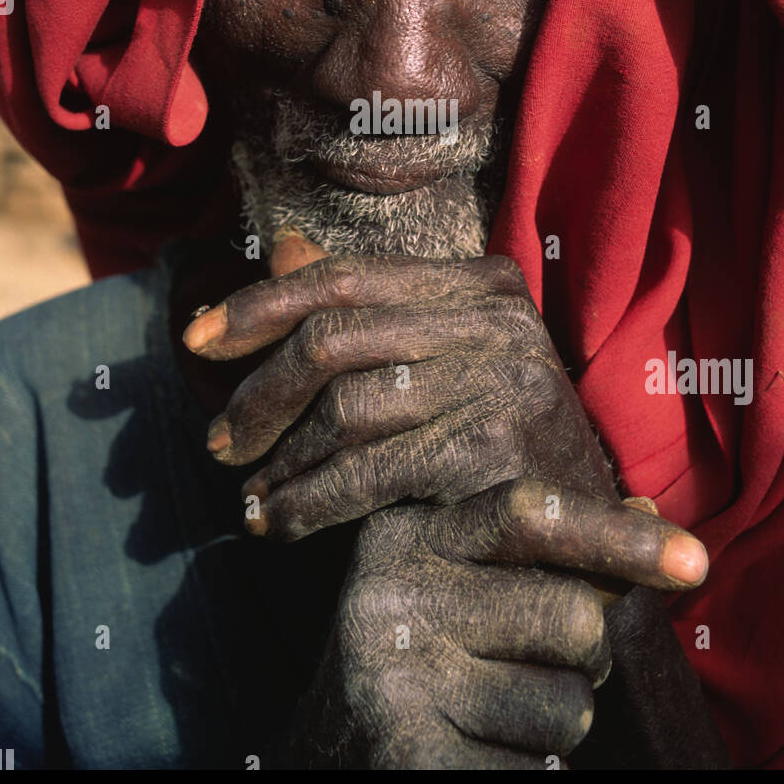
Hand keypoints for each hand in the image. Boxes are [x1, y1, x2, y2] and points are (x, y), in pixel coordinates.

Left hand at [183, 251, 705, 592]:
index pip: (346, 278)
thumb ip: (371, 311)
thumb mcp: (445, 359)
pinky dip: (309, 502)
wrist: (589, 534)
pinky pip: (369, 472)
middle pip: (334, 339)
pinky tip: (279, 523)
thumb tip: (282, 249)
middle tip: (220, 443)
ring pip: (345, 408)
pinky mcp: (495, 448)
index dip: (259, 306)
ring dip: (282, 460)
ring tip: (251, 493)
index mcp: (483, 283)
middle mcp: (500, 319)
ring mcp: (504, 379)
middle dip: (259, 394)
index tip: (194, 340)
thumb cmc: (499, 440)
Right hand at [284, 477, 704, 769]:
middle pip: (573, 617)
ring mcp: (394, 677)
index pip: (530, 514)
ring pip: (568, 706)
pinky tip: (478, 758)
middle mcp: (392, 593)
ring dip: (555, 724)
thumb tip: (651, 518)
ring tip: (491, 716)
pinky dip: (530, 776)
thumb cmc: (428, 655)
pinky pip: (537, 772)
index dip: (618, 536)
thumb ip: (554, 553)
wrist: (329, 751)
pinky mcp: (407, 755)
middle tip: (532, 668)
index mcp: (412, 533)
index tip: (697, 562)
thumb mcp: (473, 582)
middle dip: (584, 658)